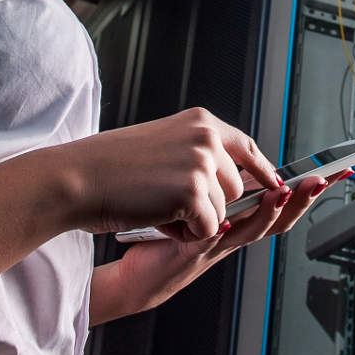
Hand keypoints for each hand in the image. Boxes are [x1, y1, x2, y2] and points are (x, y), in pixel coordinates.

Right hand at [48, 107, 280, 240]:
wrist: (77, 178)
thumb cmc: (110, 167)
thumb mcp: (164, 144)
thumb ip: (199, 153)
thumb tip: (235, 177)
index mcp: (200, 122)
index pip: (247, 147)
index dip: (263, 171)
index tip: (277, 186)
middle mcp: (206, 137)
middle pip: (236, 188)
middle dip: (208, 204)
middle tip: (165, 198)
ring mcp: (202, 163)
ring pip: (222, 212)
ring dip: (193, 219)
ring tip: (156, 204)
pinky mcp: (194, 192)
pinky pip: (207, 228)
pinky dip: (183, 232)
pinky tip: (156, 216)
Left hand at [95, 170, 354, 321]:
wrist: (137, 271)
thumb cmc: (166, 232)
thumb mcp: (200, 201)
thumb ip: (222, 184)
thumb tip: (241, 152)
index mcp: (241, 217)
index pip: (283, 199)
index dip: (310, 187)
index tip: (339, 170)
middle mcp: (235, 233)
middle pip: (279, 217)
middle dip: (304, 199)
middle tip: (323, 179)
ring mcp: (217, 245)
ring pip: (253, 229)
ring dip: (272, 211)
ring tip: (286, 192)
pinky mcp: (193, 252)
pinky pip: (214, 238)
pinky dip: (226, 228)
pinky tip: (231, 216)